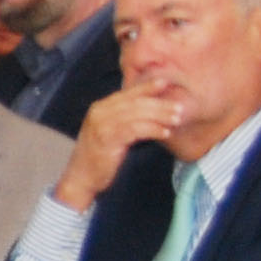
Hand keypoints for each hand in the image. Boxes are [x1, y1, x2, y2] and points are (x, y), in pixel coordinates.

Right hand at [54, 88, 179, 211]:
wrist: (81, 177)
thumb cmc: (99, 155)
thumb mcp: (109, 131)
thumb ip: (122, 119)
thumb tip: (147, 110)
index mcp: (100, 108)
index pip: (127, 93)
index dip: (146, 87)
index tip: (165, 83)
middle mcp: (99, 113)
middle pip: (134, 103)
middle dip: (159, 104)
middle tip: (179, 107)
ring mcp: (102, 126)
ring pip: (136, 115)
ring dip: (160, 116)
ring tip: (176, 119)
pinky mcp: (107, 140)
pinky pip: (135, 130)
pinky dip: (153, 130)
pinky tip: (165, 133)